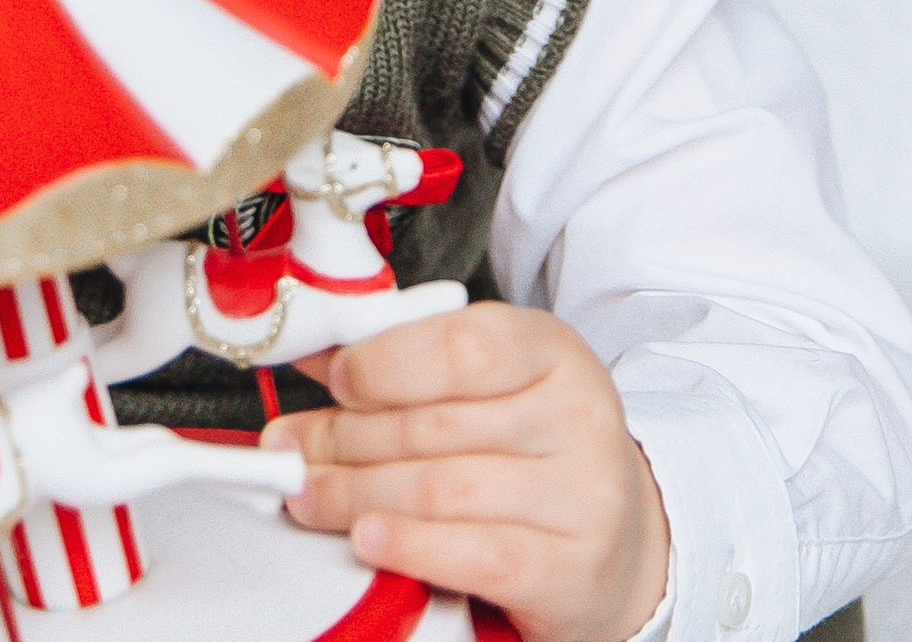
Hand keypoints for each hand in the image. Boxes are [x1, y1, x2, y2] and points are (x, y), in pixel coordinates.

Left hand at [263, 304, 670, 641]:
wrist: (618, 544)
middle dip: (346, 440)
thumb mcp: (483, 390)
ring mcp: (583, 494)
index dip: (384, 363)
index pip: (461, 343)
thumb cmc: (532, 454)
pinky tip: (369, 539)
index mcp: (552, 351)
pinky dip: (410, 545)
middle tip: (293, 454)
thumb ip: (401, 366)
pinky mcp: (572, 568)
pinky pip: (475, 553)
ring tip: (309, 495)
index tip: (335, 381)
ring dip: (356, 494)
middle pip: (433, 424)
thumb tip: (312, 354)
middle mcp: (578, 415)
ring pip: (442, 488)